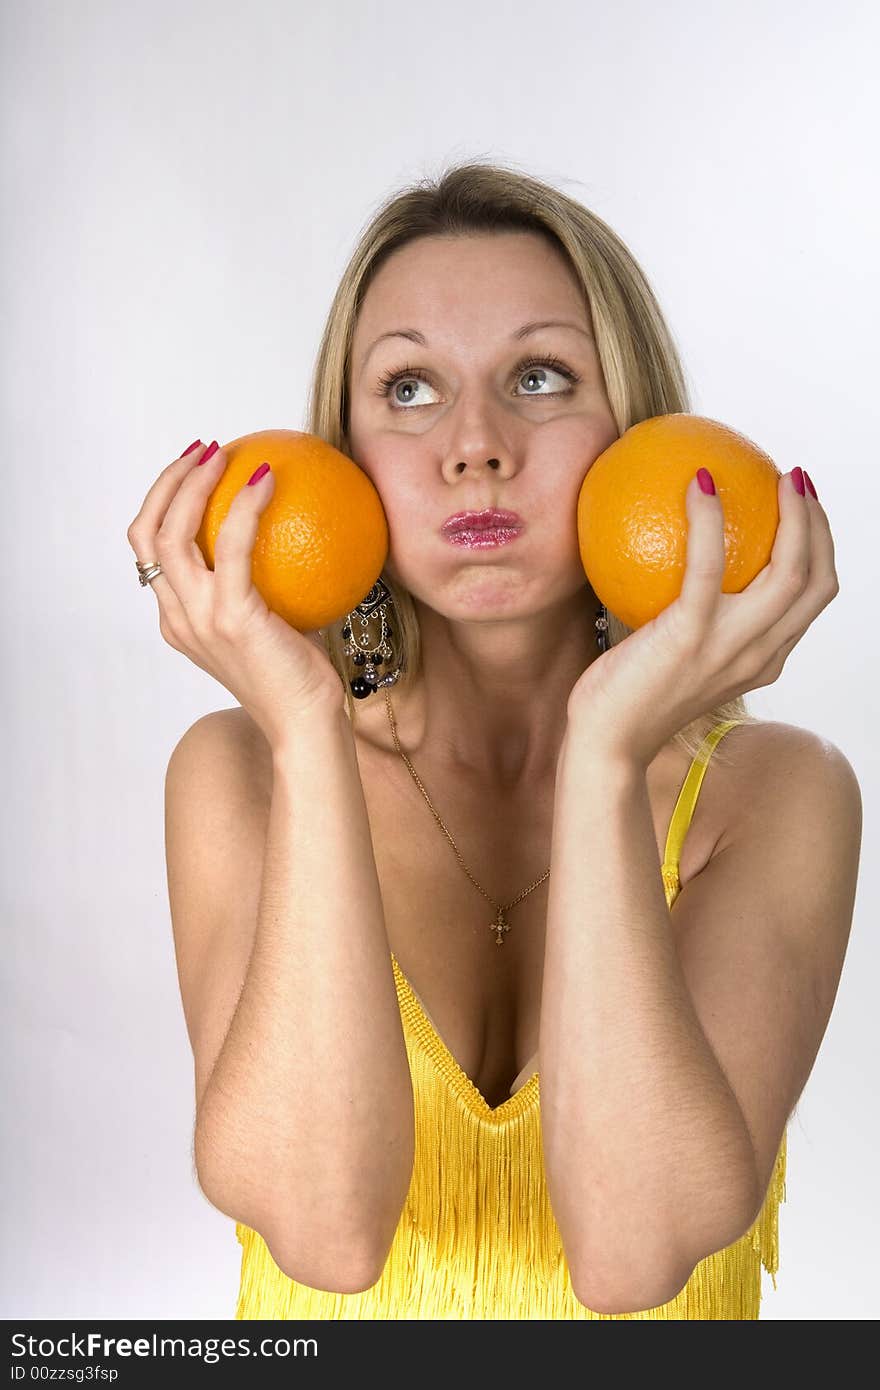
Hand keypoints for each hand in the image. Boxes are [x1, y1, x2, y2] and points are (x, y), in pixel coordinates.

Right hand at [127, 440, 345, 747]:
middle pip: (146, 534)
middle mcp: (177, 618)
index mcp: (178, 620)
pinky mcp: (231, 618)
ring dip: (193, 484)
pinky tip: (268, 479)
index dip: (161, 503)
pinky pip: (233, 546)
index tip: (193, 471)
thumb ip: (270, 585)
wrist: (305, 725)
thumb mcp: (276, 625)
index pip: (149, 551)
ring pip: (172, 535)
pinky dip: (245, 506)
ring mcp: (199, 619)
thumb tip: (297, 532)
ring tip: (221, 454)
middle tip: (202, 450)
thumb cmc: (299, 678)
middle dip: (167, 481)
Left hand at [567, 468, 838, 768]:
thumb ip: (690, 619)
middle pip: (817, 581)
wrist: (607, 745)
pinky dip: (709, 518)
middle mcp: (759, 654)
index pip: (813, 599)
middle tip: (796, 479)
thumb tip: (670, 557)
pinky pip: (708, 565)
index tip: (803, 507)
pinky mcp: (689, 637)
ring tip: (773, 475)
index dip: (820, 546)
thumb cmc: (628, 697)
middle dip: (819, 523)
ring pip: (791, 573)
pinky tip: (698, 482)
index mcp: (763, 659)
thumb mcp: (675, 657)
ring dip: (794, 516)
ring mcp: (730, 648)